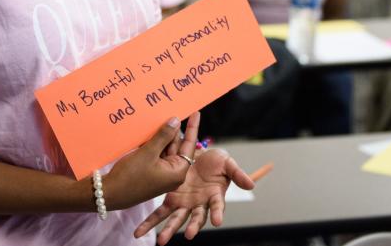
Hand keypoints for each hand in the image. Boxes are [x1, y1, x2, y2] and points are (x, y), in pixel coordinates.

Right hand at [103, 112, 200, 209]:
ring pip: (166, 150)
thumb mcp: (148, 153)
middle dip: (173, 132)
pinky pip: (157, 155)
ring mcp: (162, 175)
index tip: (196, 112)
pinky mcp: (152, 174)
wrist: (109, 194)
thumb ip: (163, 136)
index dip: (192, 128)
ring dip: (162, 137)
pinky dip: (154, 145)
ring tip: (158, 120)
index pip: (188, 146)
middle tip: (170, 113)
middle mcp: (173, 174)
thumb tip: (175, 121)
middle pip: (177, 147)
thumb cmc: (130, 176)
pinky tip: (148, 133)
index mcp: (178, 172)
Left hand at [133, 146, 254, 244]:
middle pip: (196, 218)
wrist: (197, 153)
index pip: (217, 206)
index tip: (218, 221)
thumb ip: (237, 174)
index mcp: (215, 196)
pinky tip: (139, 232)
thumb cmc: (216, 161)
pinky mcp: (172, 199)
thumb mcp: (228, 163)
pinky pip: (160, 212)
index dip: (218, 213)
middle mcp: (200, 204)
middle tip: (189, 235)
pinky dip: (150, 222)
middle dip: (193, 227)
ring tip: (161, 241)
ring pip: (177, 218)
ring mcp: (185, 203)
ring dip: (169, 230)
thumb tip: (251, 185)